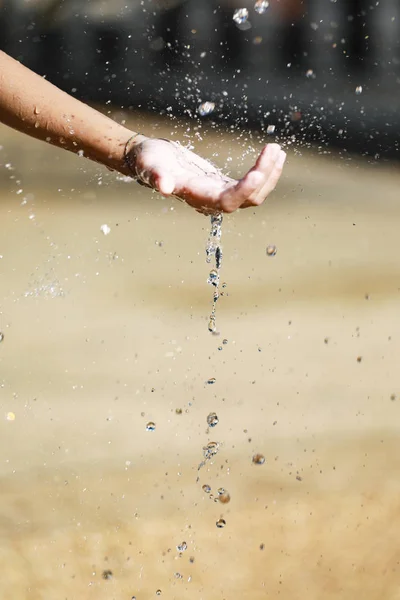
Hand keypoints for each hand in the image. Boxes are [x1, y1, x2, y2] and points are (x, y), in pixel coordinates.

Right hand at [126, 137, 285, 213]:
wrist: (149, 162)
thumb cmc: (148, 161)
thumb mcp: (150, 165)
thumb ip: (157, 176)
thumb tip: (165, 187)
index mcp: (196, 196)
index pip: (226, 201)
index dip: (243, 191)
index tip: (257, 174)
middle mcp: (211, 201)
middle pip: (247, 199)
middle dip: (264, 177)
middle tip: (274, 149)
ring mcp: (219, 195)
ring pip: (253, 195)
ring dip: (269, 174)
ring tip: (278, 150)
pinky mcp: (224, 186)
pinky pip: (252, 186)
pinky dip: (265, 172)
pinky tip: (274, 155)